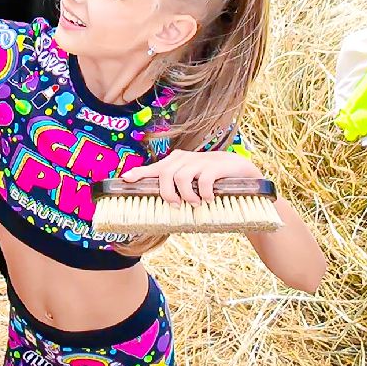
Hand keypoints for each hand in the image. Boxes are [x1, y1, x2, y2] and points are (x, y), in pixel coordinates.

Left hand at [121, 148, 260, 206]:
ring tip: (196, 203)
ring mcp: (200, 160)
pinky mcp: (215, 165)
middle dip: (168, 193)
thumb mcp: (192, 184)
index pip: (154, 168)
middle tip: (178, 205)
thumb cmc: (211, 180)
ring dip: (187, 195)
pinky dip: (204, 193)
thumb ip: (177, 191)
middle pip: (165, 175)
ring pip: (181, 178)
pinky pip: (203, 181)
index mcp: (176, 162)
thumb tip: (163, 206)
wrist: (240, 172)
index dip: (139, 172)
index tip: (126, 178)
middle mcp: (185, 158)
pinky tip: (209, 199)